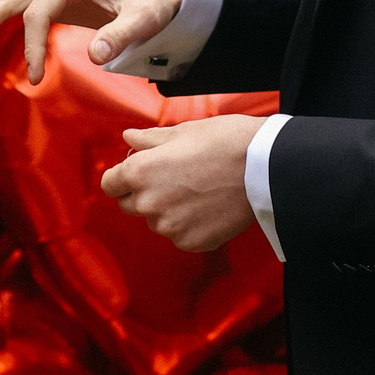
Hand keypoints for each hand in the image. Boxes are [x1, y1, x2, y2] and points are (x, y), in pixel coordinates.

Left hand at [100, 118, 258, 252]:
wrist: (264, 167)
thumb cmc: (223, 141)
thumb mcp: (182, 131)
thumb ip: (149, 140)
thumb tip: (128, 138)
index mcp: (139, 172)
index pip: (110, 184)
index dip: (121, 177)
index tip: (137, 172)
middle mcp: (148, 203)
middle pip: (129, 205)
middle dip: (142, 193)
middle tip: (172, 179)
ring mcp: (170, 227)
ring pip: (156, 221)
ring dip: (167, 210)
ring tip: (196, 191)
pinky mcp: (192, 242)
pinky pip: (180, 236)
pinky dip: (189, 225)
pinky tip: (208, 207)